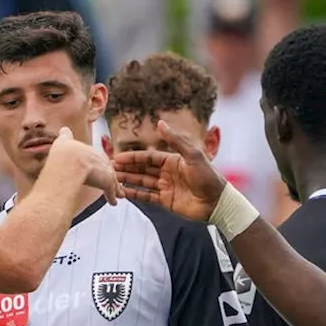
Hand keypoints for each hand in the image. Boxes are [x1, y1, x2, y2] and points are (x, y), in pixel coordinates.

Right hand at [46, 127, 118, 204]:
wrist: (68, 164)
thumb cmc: (63, 154)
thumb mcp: (62, 141)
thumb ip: (65, 136)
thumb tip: (64, 129)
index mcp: (89, 149)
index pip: (96, 156)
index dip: (97, 162)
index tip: (100, 166)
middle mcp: (98, 158)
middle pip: (106, 168)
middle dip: (109, 175)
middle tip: (112, 181)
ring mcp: (104, 170)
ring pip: (111, 180)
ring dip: (115, 188)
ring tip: (119, 194)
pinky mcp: (106, 181)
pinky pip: (111, 191)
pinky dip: (112, 197)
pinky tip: (113, 203)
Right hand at [113, 120, 227, 221]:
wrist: (216, 202)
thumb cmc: (208, 176)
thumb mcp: (192, 155)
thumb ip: (175, 140)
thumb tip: (160, 123)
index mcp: (172, 160)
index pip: (148, 158)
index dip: (132, 158)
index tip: (117, 158)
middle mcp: (167, 173)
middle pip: (142, 169)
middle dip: (126, 169)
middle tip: (110, 169)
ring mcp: (165, 187)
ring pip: (142, 182)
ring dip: (128, 180)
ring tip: (112, 179)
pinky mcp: (166, 201)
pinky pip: (147, 196)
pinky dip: (135, 194)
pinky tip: (123, 193)